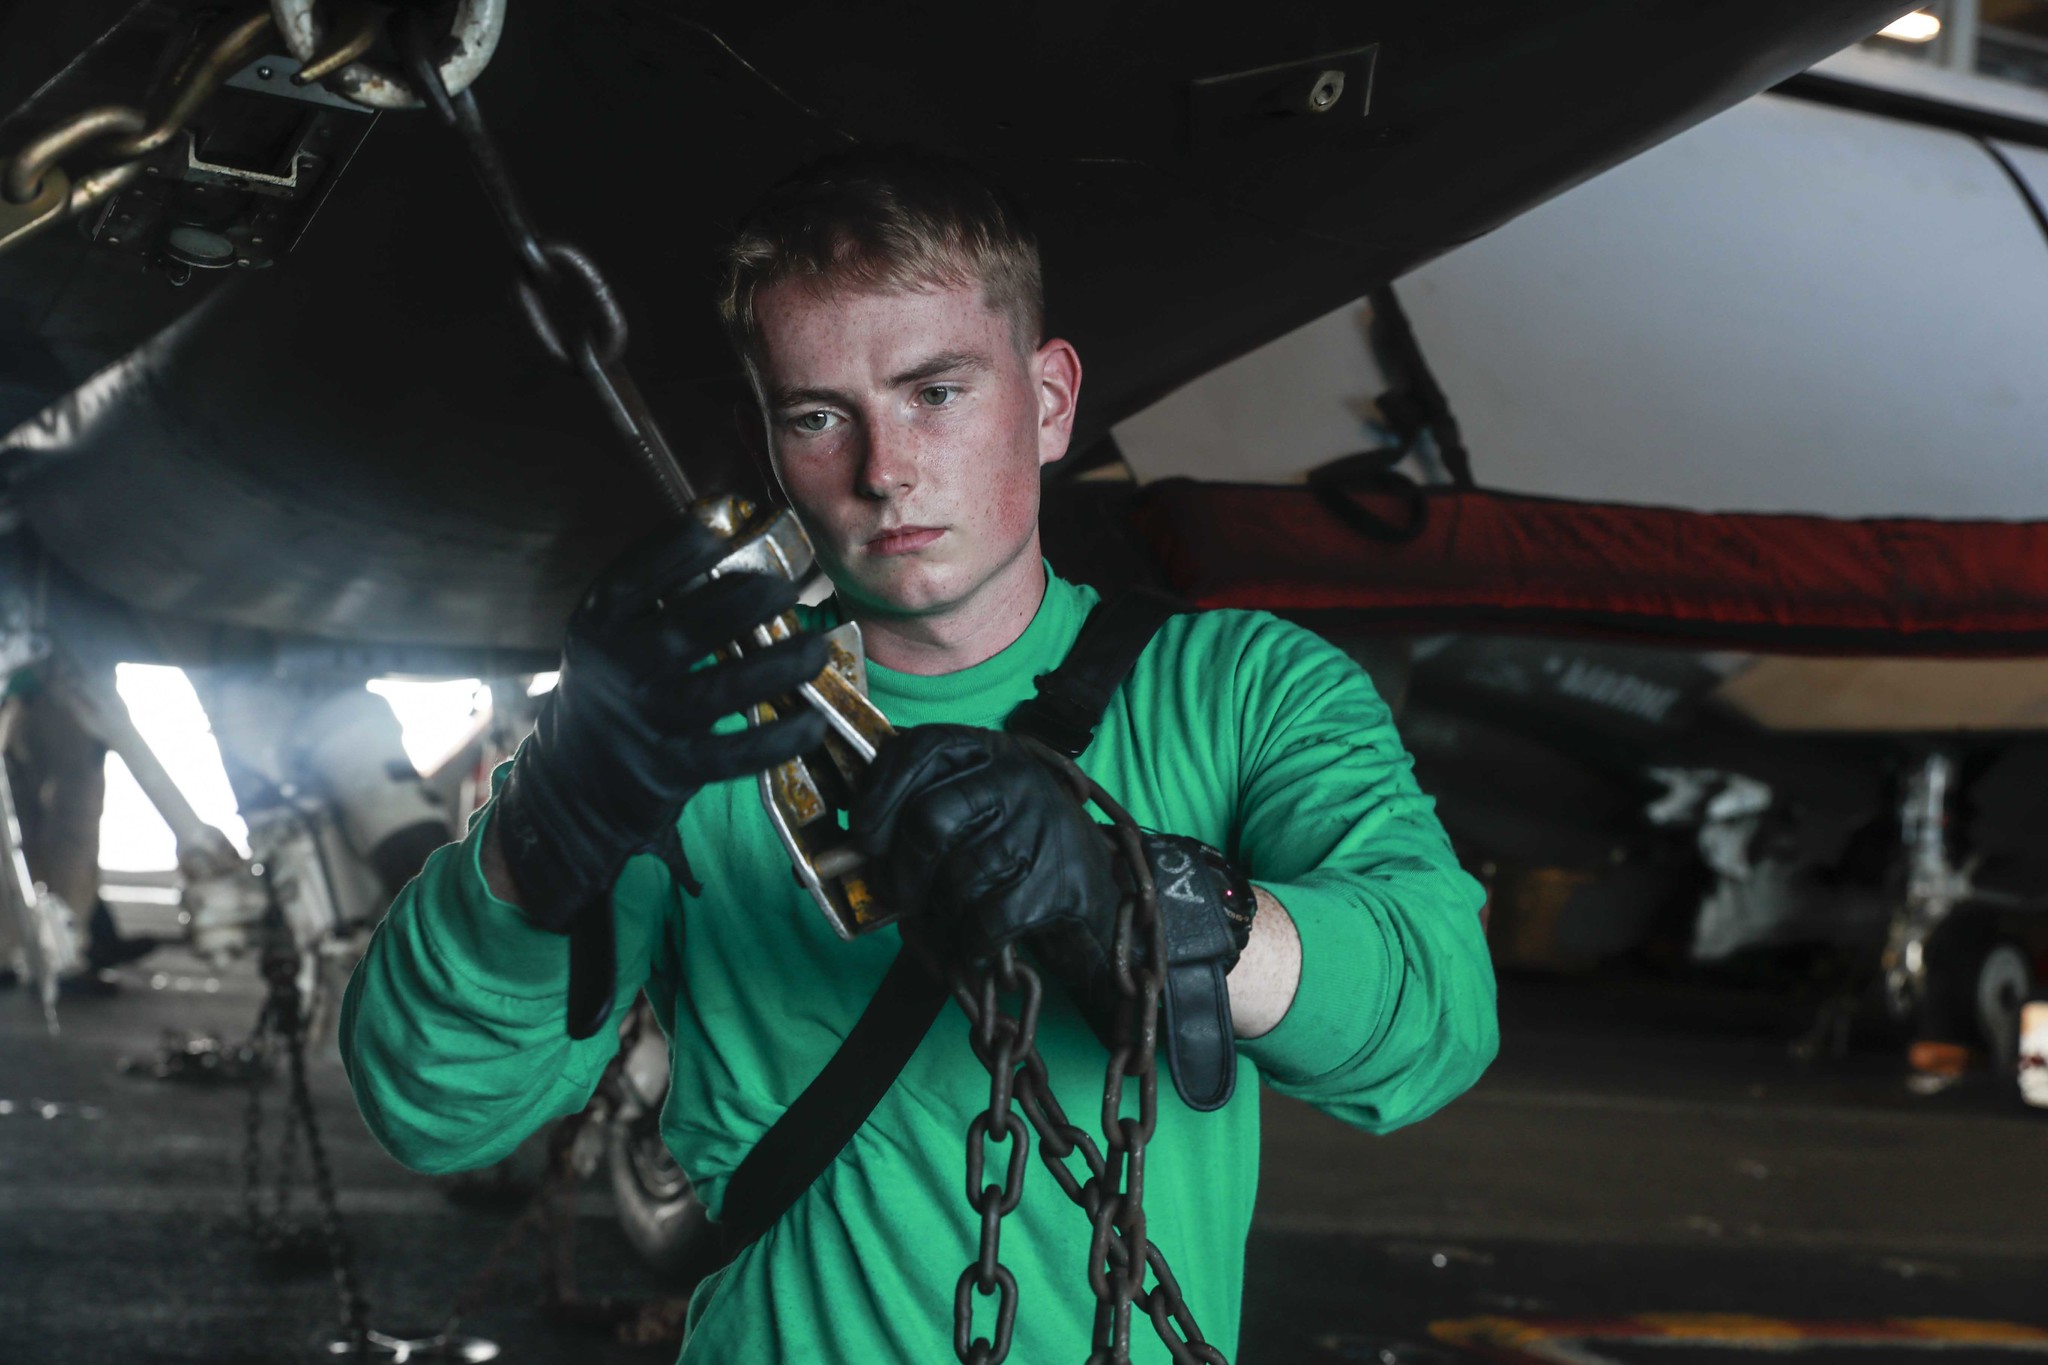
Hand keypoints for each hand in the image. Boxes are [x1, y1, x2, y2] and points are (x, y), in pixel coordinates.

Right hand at [494, 519, 828, 932]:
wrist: (573, 784)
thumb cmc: (611, 689)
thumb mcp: (612, 637)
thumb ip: (656, 597)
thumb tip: (729, 532)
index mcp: (599, 626)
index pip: (634, 580)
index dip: (675, 549)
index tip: (718, 525)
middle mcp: (619, 672)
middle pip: (684, 632)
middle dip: (741, 604)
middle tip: (786, 586)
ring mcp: (647, 723)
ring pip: (718, 692)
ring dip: (775, 668)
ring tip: (817, 648)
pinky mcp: (672, 770)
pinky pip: (733, 754)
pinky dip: (776, 739)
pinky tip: (812, 720)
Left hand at [852, 725, 1256, 1108]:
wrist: (1105, 893)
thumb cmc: (1017, 851)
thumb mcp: (976, 809)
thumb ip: (917, 810)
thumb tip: (839, 848)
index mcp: (991, 751)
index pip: (920, 751)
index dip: (880, 796)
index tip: (863, 836)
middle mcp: (1019, 779)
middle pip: (931, 821)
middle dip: (904, 871)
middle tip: (903, 896)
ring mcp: (1043, 828)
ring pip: (959, 878)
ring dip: (946, 912)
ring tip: (959, 913)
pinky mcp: (1060, 881)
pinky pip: (988, 920)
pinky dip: (973, 941)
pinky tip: (979, 939)